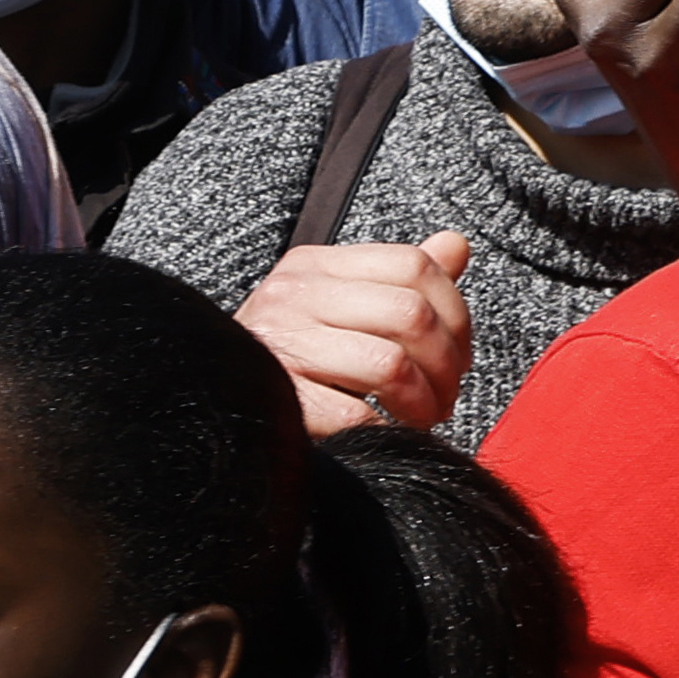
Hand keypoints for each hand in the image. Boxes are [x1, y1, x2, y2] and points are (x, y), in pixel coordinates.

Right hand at [234, 231, 473, 442]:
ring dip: (422, 403)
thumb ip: (400, 279)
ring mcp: (282, 344)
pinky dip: (386, 431)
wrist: (220, 400)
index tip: (458, 355)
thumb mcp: (342, 305)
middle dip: (445, 366)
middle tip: (444, 396)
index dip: (456, 314)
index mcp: (315, 265)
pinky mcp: (279, 396)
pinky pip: (357, 414)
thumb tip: (455, 245)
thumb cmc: (292, 356)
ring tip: (419, 417)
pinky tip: (385, 432)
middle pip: (411, 313)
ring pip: (391, 364)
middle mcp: (294, 294)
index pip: (414, 265)